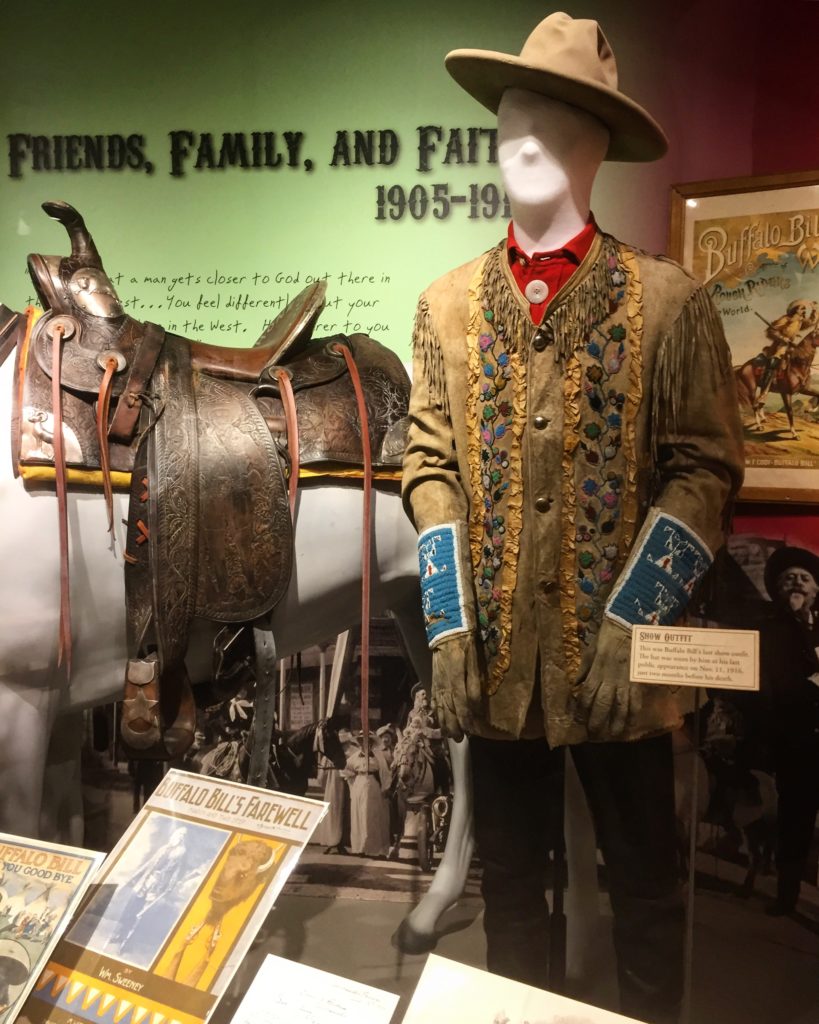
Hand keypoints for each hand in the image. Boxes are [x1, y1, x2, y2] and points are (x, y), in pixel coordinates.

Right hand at [430, 633, 480, 740]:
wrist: (447, 631)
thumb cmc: (466, 646)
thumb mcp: (475, 664)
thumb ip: (475, 686)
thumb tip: (477, 707)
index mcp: (457, 681)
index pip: (462, 706)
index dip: (466, 720)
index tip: (472, 731)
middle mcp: (444, 685)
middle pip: (448, 711)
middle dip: (454, 727)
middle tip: (460, 739)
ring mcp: (437, 683)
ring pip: (439, 708)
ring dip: (444, 723)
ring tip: (449, 734)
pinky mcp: (433, 680)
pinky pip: (433, 699)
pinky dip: (435, 711)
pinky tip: (438, 718)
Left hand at [575, 617, 641, 737]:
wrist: (628, 627)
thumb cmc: (607, 639)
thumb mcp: (589, 653)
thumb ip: (583, 671)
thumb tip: (575, 686)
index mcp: (596, 672)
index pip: (586, 696)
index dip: (581, 710)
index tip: (578, 720)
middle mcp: (609, 680)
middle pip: (602, 706)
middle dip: (597, 722)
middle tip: (594, 734)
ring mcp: (625, 682)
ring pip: (620, 708)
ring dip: (616, 723)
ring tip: (613, 734)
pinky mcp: (638, 681)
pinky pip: (636, 701)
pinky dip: (634, 714)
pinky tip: (631, 724)